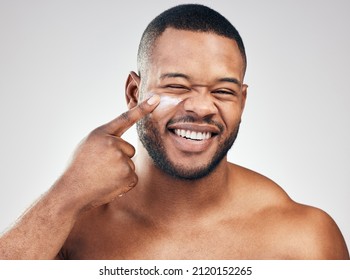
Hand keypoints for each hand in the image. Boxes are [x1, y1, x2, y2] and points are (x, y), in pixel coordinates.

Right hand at [56, 95, 159, 211]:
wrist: (72, 192)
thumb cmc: (79, 168)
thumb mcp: (88, 145)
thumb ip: (106, 139)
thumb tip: (123, 144)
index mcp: (101, 133)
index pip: (125, 118)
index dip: (142, 108)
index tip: (156, 98)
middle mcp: (113, 143)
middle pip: (129, 148)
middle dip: (120, 158)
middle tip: (101, 167)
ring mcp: (122, 160)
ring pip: (130, 163)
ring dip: (120, 171)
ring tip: (102, 176)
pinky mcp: (128, 175)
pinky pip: (132, 177)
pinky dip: (123, 182)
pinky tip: (109, 184)